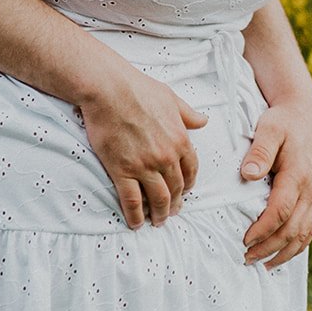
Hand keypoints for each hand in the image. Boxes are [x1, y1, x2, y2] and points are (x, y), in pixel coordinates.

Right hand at [78, 60, 207, 228]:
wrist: (107, 87)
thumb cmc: (137, 87)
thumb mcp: (169, 97)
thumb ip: (187, 114)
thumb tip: (203, 120)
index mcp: (180, 139)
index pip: (190, 171)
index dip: (187, 185)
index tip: (183, 191)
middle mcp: (166, 157)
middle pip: (176, 189)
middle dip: (175, 203)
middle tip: (171, 211)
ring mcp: (144, 166)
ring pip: (158, 199)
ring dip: (160, 214)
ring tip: (157, 221)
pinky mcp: (122, 170)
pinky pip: (132, 200)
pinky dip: (135, 215)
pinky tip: (136, 223)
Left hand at [241, 96, 311, 268]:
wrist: (304, 116)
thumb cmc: (282, 122)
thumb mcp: (269, 129)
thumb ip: (259, 152)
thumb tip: (248, 175)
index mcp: (297, 176)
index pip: (281, 211)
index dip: (263, 228)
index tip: (244, 239)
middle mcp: (309, 191)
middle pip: (292, 230)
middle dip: (269, 247)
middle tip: (245, 257)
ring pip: (303, 235)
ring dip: (283, 253)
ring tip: (260, 264)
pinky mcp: (311, 200)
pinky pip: (308, 230)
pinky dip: (295, 247)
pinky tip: (279, 255)